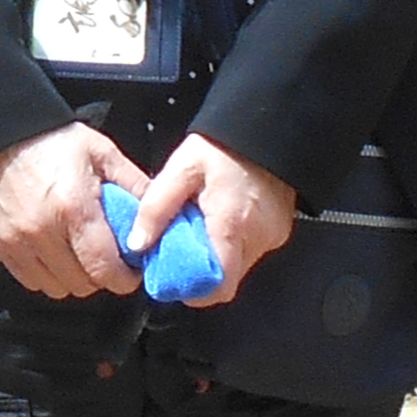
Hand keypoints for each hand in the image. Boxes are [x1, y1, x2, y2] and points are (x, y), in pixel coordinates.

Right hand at [0, 121, 148, 300]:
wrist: (1, 132)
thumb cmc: (51, 139)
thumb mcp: (102, 152)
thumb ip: (134, 185)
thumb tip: (161, 214)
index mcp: (75, 208)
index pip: (106, 270)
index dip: (125, 278)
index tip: (131, 270)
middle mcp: (44, 231)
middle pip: (84, 284)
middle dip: (101, 275)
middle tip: (105, 255)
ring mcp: (18, 241)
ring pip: (57, 288)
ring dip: (73, 277)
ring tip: (78, 252)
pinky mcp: (0, 245)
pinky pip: (30, 281)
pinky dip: (47, 274)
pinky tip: (54, 252)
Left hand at [127, 132, 297, 300]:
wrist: (267, 126)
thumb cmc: (223, 146)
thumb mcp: (181, 169)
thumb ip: (156, 208)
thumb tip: (137, 244)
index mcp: (231, 225)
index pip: (218, 286)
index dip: (194, 290)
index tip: (174, 276)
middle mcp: (257, 239)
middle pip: (226, 279)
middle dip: (200, 272)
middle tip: (180, 248)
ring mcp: (272, 237)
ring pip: (238, 267)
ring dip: (216, 257)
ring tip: (199, 228)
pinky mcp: (279, 232)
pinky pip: (251, 251)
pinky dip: (231, 245)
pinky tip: (219, 221)